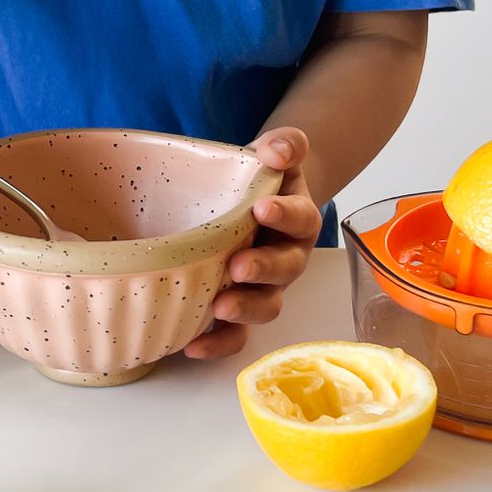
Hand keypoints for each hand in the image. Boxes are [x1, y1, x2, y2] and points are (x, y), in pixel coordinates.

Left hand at [183, 127, 321, 359]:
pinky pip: (235, 335)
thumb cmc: (259, 181)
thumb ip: (285, 145)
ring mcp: (264, 289)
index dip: (285, 215)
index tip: (262, 208)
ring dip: (244, 309)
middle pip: (285, 270)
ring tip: (219, 307)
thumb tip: (276, 150)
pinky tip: (191, 346)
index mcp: (297, 220)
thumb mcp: (275, 156)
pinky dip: (217, 344)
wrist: (253, 205)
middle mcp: (286, 259)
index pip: (300, 217)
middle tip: (238, 265)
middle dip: (262, 269)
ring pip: (264, 307)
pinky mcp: (240, 311)